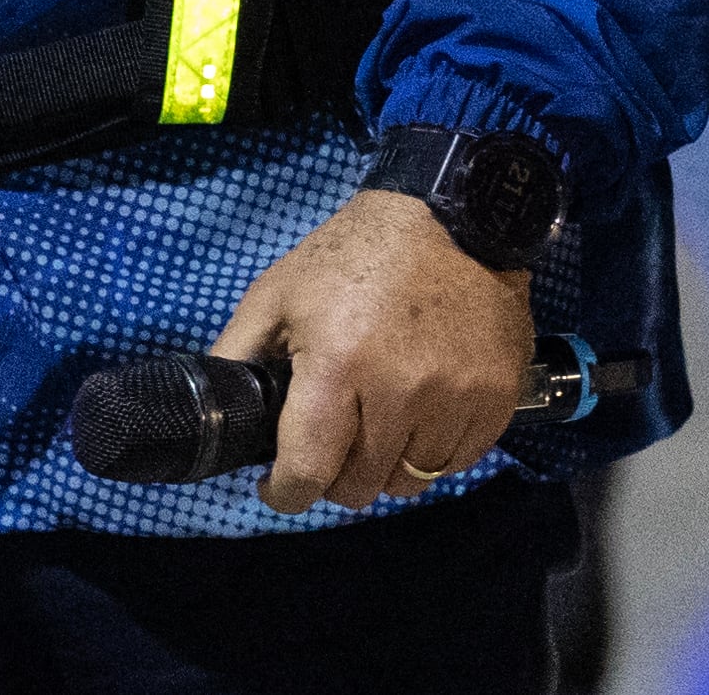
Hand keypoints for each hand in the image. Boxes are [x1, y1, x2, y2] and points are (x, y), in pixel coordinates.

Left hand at [213, 188, 532, 513]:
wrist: (451, 216)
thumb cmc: (354, 254)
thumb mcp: (278, 291)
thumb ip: (238, 351)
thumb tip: (212, 407)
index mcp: (338, 366)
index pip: (308, 470)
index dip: (285, 492)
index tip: (277, 485)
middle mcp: (400, 393)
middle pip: (360, 486)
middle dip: (334, 477)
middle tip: (329, 444)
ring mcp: (455, 401)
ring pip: (410, 481)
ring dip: (386, 466)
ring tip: (375, 426)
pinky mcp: (496, 401)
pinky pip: (457, 462)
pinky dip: (432, 452)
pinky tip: (418, 416)